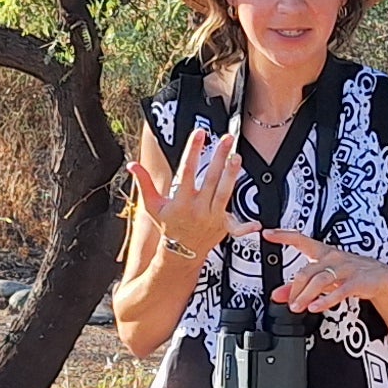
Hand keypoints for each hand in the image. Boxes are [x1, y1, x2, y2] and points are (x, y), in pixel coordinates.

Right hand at [133, 125, 236, 264]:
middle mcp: (197, 210)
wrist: (179, 253)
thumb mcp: (152, 206)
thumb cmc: (167, 226)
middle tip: (227, 138)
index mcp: (180, 202)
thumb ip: (144, 183)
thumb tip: (132, 164)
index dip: (193, 151)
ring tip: (237, 157)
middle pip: (210, 179)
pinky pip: (236, 228)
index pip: (187, 172)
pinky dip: (246, 227)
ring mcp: (212, 218)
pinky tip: (256, 223)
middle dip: (219, 157)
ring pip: (225, 194)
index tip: (199, 134)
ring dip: (232, 175)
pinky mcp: (223, 227)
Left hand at [268, 228, 387, 314]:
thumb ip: (299, 287)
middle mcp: (333, 258)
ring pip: (320, 281)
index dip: (283, 236)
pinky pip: (339, 291)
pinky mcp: (356, 281)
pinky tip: (316, 307)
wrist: (380, 278)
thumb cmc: (349, 274)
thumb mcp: (324, 279)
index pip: (300, 240)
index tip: (267, 233)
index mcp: (323, 252)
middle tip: (288, 303)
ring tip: (297, 307)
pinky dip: (326, 300)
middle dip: (295, 288)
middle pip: (307, 271)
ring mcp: (345, 269)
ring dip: (306, 295)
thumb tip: (277, 295)